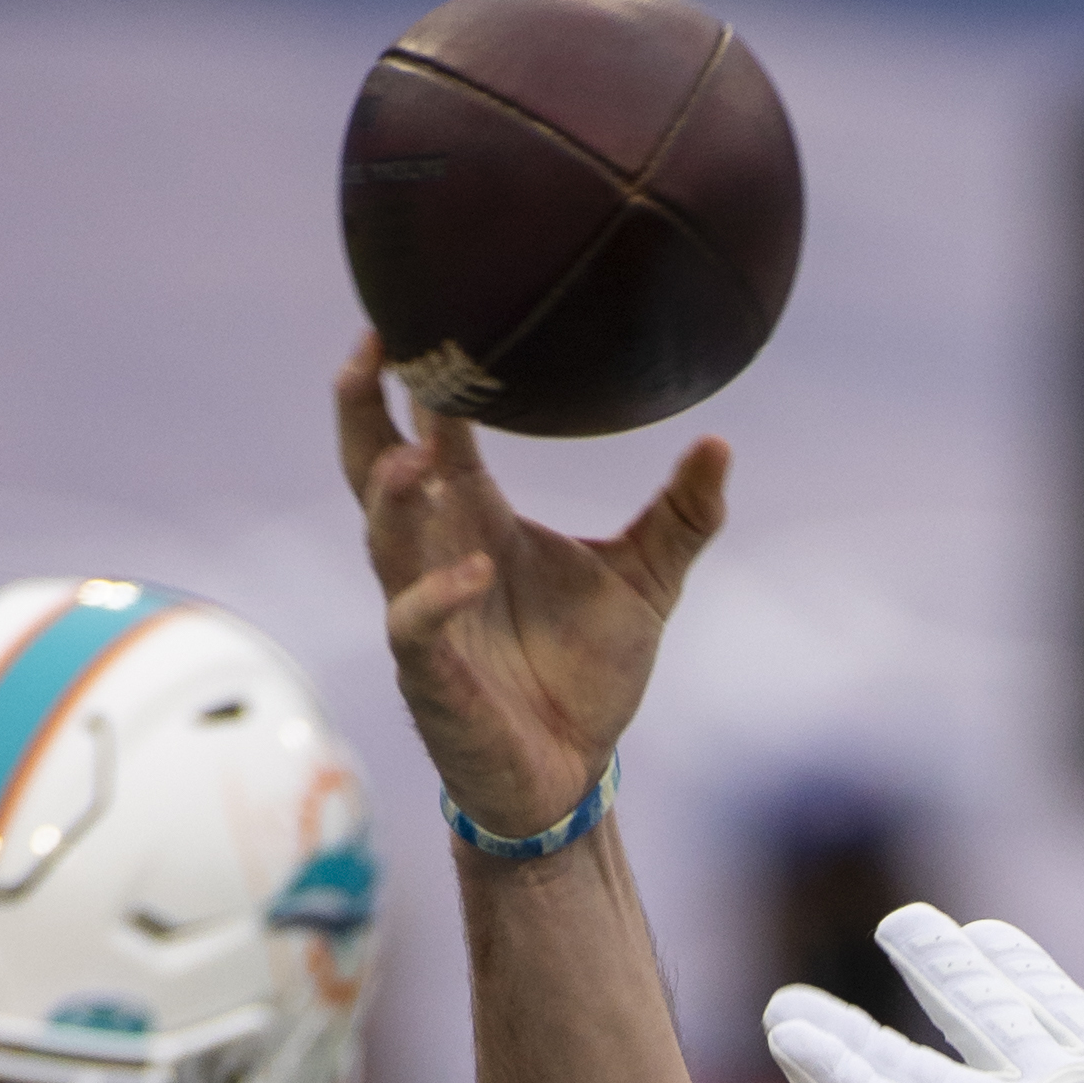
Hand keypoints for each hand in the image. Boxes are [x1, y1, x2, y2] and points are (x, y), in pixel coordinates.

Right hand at [336, 332, 728, 838]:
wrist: (573, 774)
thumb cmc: (590, 673)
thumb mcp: (647, 583)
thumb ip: (682, 516)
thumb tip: (721, 444)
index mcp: (475, 517)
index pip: (434, 429)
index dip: (423, 376)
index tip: (427, 308)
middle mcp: (435, 552)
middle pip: (371, 464)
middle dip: (361, 408)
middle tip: (374, 345)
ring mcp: (424, 611)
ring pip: (382, 537)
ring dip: (392, 493)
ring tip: (417, 453)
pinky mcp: (431, 674)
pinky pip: (415, 625)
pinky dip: (437, 595)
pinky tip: (475, 572)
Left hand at [763, 910, 1083, 1082]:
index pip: (1052, 1002)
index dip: (1016, 965)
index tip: (984, 936)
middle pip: (983, 1004)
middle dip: (940, 959)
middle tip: (902, 926)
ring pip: (911, 1056)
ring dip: (847, 1027)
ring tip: (797, 1001)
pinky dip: (831, 1069)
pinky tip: (788, 1031)